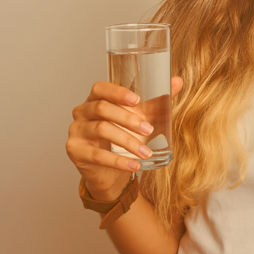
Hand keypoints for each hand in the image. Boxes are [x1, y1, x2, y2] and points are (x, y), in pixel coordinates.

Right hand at [66, 77, 183, 199]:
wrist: (111, 172)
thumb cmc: (124, 137)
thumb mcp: (141, 118)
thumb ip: (157, 101)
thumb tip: (178, 81)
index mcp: (95, 99)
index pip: (100, 88)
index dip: (117, 92)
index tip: (137, 100)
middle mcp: (82, 112)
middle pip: (102, 108)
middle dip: (128, 119)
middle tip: (149, 130)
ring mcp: (76, 131)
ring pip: (101, 130)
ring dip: (127, 141)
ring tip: (146, 152)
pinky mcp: (76, 151)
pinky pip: (97, 155)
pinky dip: (119, 162)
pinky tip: (135, 166)